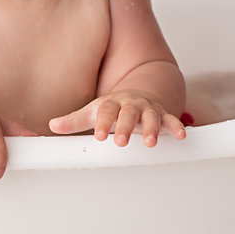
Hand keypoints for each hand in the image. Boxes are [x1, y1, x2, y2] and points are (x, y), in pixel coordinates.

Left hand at [49, 90, 186, 147]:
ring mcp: (148, 109)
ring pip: (151, 118)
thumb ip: (74, 121)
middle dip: (125, 127)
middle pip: (128, 114)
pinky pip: (172, 120)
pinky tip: (181, 136)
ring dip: (152, 129)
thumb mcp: (93, 111)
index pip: (106, 112)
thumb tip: (52, 126)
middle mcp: (131, 105)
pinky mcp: (163, 116)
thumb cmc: (113, 106)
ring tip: (151, 142)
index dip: (102, 123)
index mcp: (112, 104)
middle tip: (121, 141)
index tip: (98, 135)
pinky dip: (177, 127)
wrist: (138, 92)